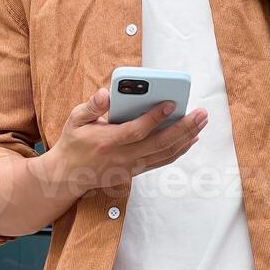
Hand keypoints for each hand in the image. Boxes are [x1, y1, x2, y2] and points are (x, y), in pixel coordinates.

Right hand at [52, 88, 208, 196]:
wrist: (68, 176)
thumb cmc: (73, 143)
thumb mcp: (75, 120)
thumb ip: (91, 106)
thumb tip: (106, 93)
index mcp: (107, 142)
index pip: (136, 131)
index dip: (155, 118)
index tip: (171, 103)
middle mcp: (123, 157)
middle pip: (159, 144)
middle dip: (184, 128)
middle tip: (201, 113)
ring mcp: (131, 166)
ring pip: (165, 154)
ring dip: (186, 138)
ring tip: (201, 122)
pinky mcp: (136, 171)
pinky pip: (162, 161)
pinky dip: (179, 150)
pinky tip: (190, 138)